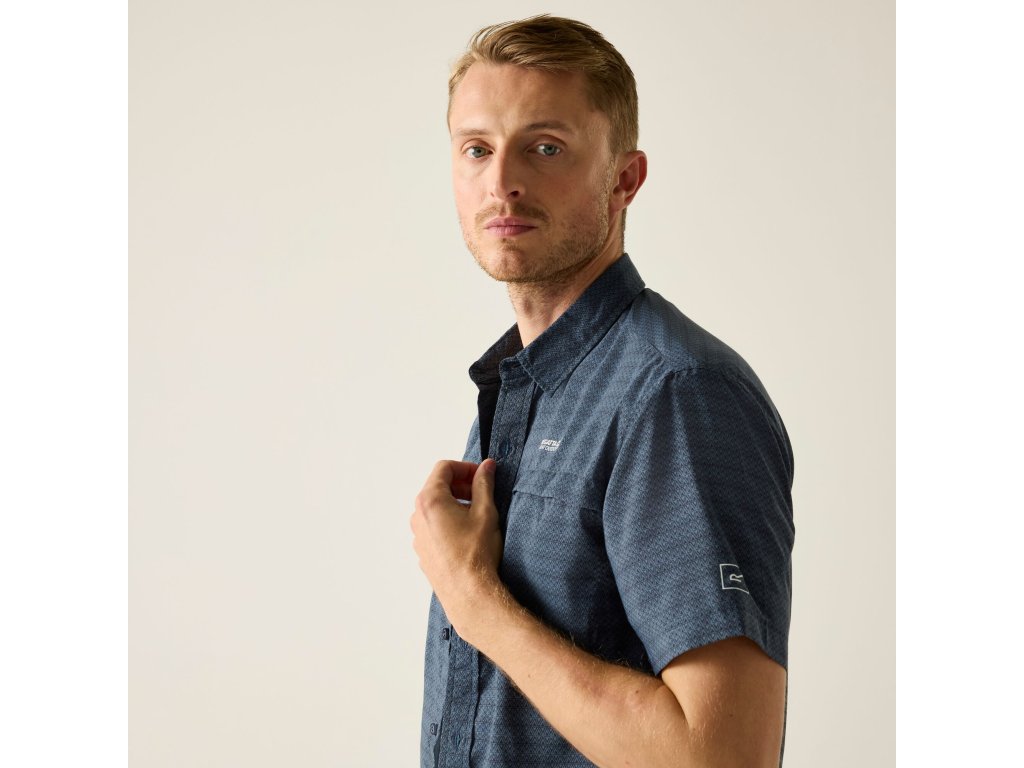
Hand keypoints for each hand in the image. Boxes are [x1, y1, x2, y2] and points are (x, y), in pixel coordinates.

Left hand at [410, 459, 502, 636]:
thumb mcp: (485, 512)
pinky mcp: (422, 550)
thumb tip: (486, 467)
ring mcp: (418, 534)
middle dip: (460, 485)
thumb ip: (484, 484)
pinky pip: (432, 526)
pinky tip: (466, 533)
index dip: (465, 467)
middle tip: (481, 493)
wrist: (468, 593)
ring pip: (434, 507)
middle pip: (437, 486)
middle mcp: (418, 515)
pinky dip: (447, 520)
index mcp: (430, 500)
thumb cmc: (476, 553)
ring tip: (476, 515)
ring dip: (454, 503)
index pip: (444, 468)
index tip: (481, 475)